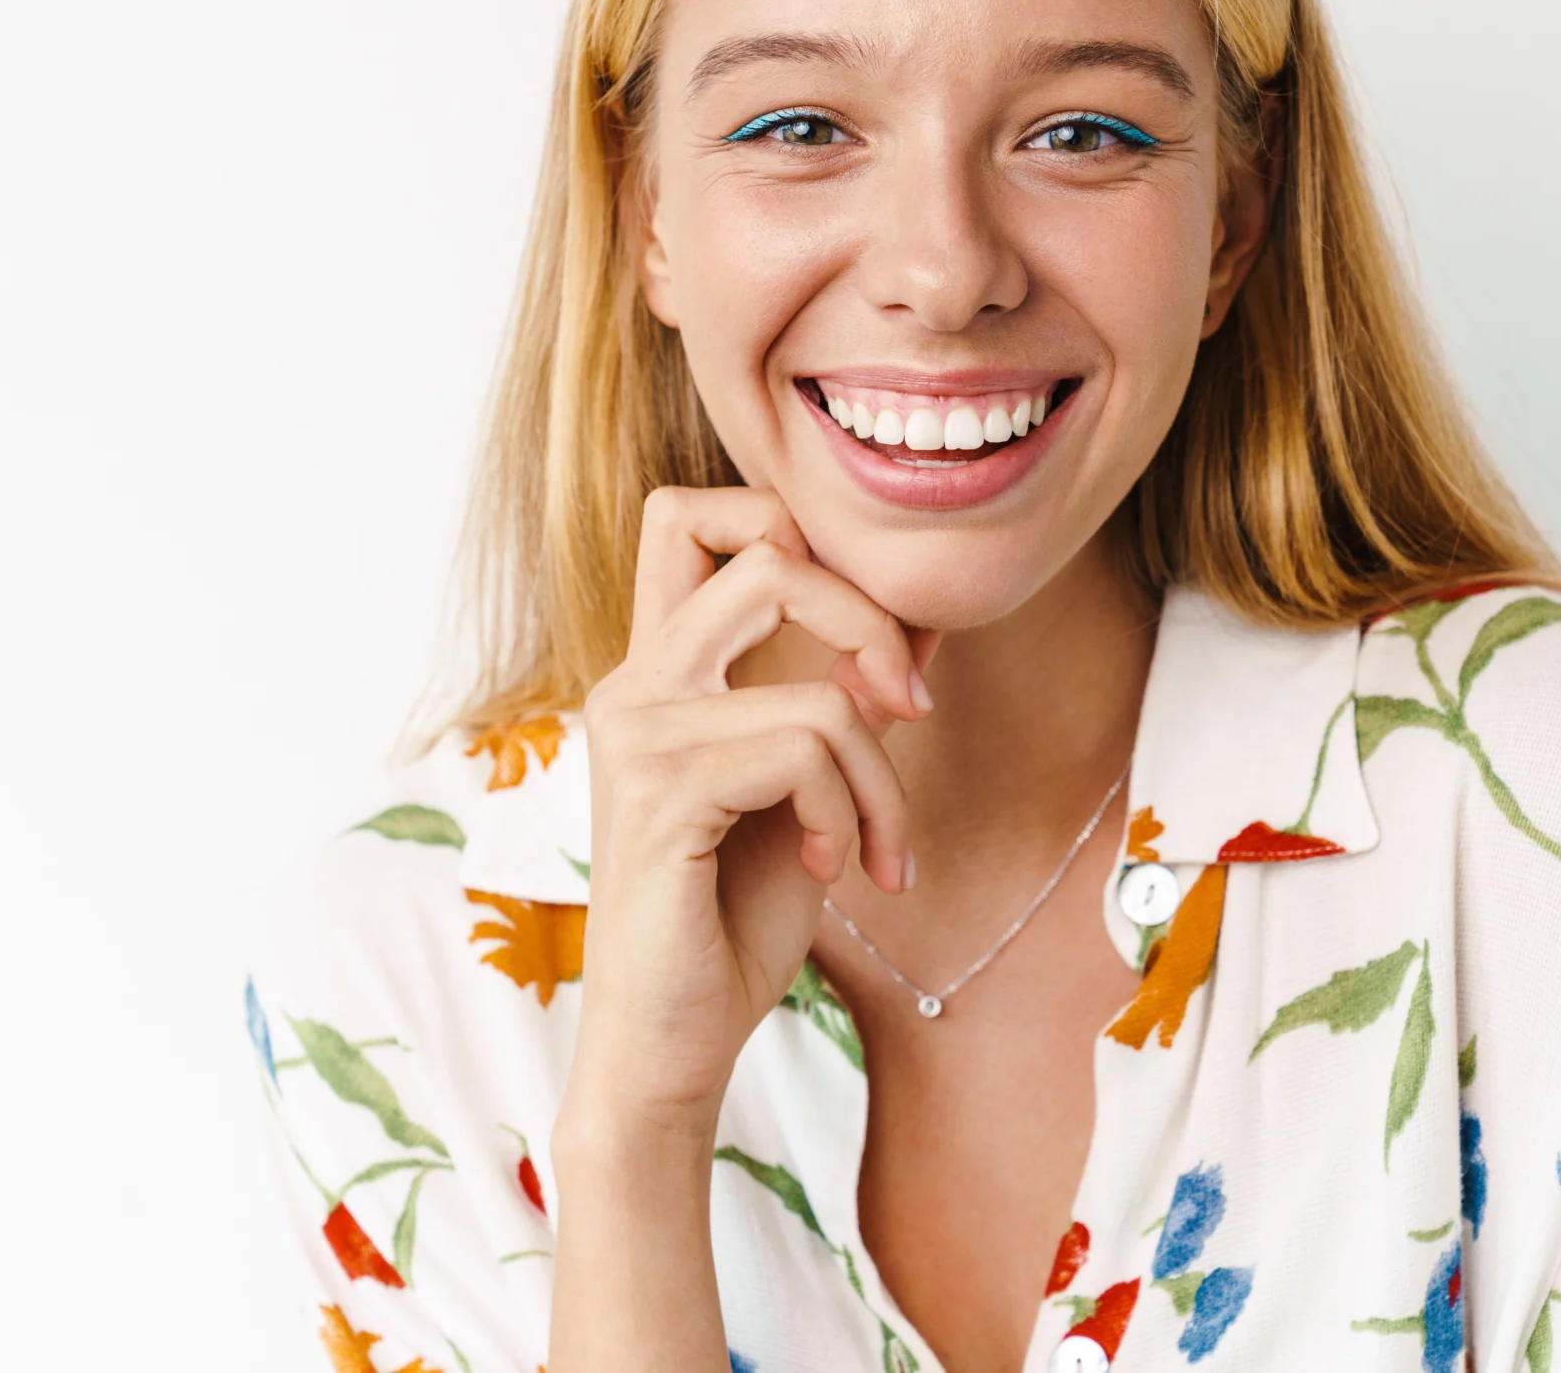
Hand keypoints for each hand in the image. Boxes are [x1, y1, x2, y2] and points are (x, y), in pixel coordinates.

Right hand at [566, 485, 931, 1141]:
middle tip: (909, 711)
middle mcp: (635, 682)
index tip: (871, 648)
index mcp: (659, 671)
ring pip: (818, 690)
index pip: (692, 516)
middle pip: (764, 552)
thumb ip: (845, 698)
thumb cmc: (731, 920)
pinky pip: (805, 751)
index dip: (795, 536)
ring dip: (879, 780)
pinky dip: (848, 815)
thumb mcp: (812, 788)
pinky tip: (828, 869)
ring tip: (870, 848)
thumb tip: (925, 619)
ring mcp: (637, 731)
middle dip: (870, 620)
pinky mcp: (659, 791)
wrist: (669, 1044)